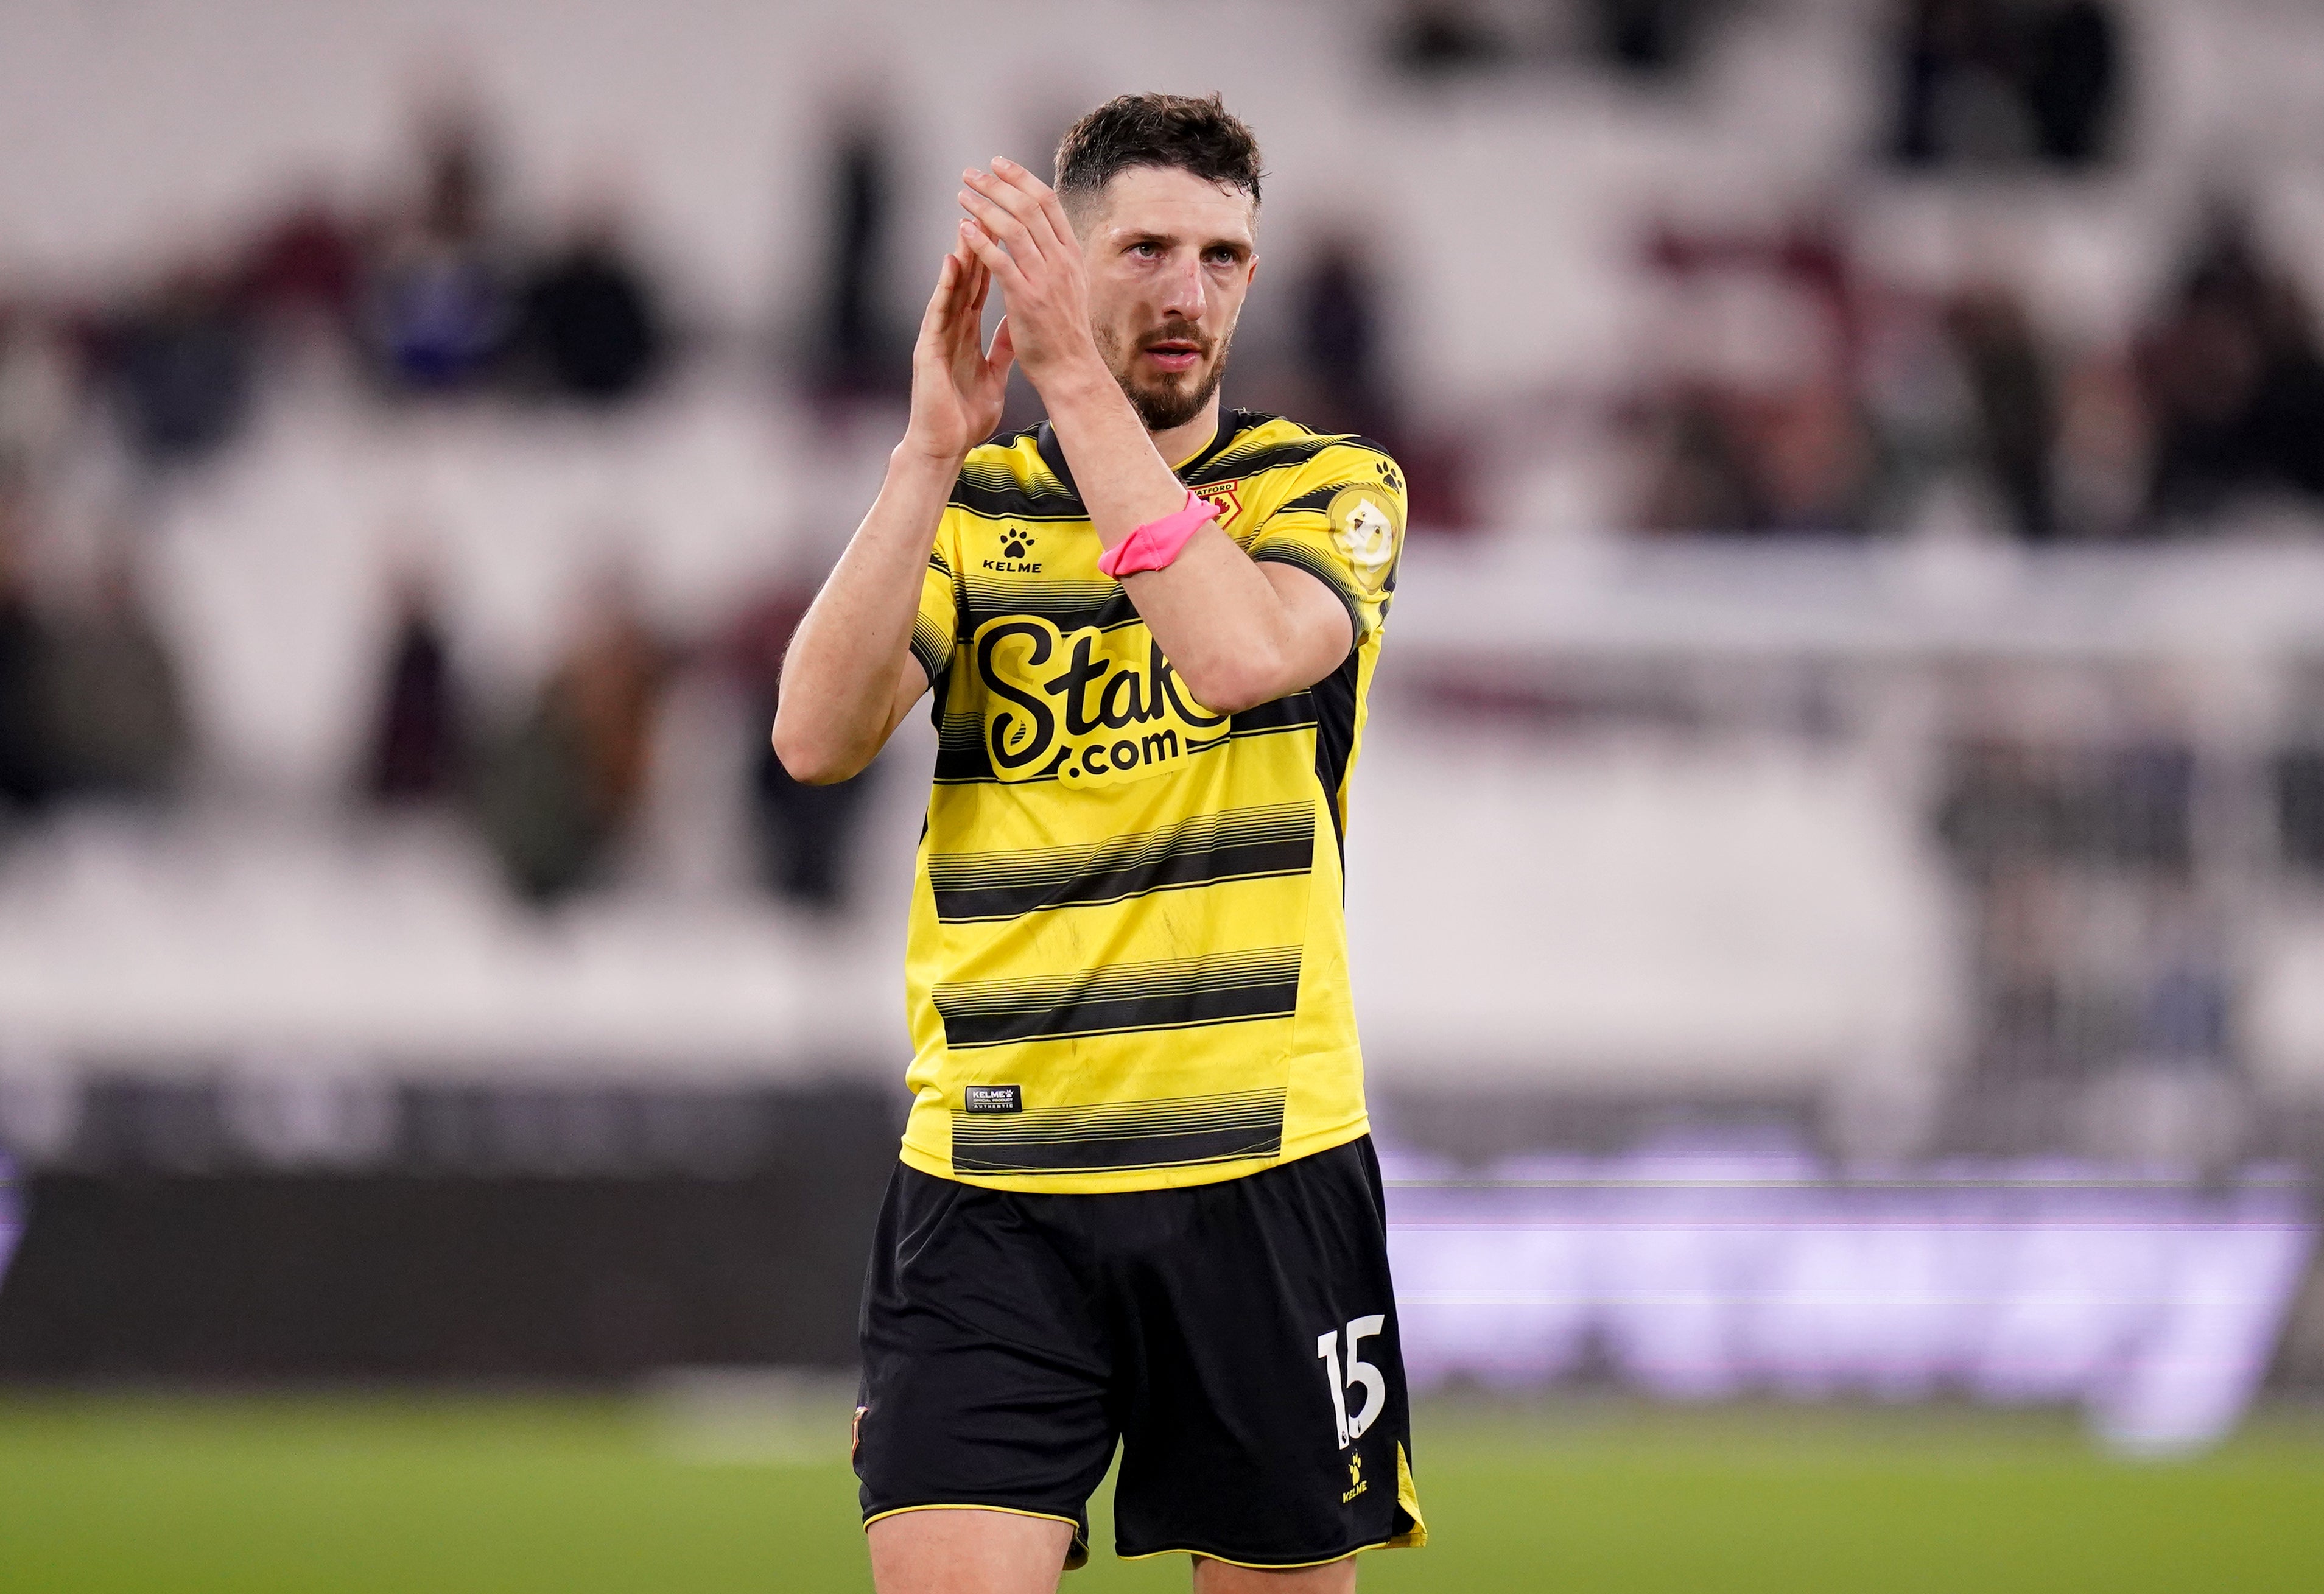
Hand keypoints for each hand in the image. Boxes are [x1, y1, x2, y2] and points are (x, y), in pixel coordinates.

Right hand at [901, 243, 1014, 464]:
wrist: (944, 446)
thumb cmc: (965, 416)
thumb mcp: (993, 375)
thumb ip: (1002, 349)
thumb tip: (1018, 327)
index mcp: (966, 334)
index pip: (982, 287)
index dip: (994, 258)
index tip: (1008, 229)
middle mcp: (950, 328)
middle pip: (967, 279)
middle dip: (978, 246)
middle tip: (989, 212)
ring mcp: (937, 336)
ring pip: (951, 288)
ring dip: (961, 256)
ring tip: (970, 223)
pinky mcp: (928, 349)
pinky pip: (938, 312)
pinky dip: (945, 287)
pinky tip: (951, 263)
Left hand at [956, 158, 1104, 393]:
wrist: (1071, 369)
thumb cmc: (1065, 331)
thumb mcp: (1071, 285)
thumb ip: (1056, 256)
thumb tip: (1042, 230)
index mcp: (1070, 253)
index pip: (1047, 202)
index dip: (1021, 178)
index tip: (999, 164)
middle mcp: (1061, 260)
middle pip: (1028, 206)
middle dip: (997, 184)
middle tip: (972, 173)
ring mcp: (1044, 278)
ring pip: (1013, 228)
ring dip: (984, 206)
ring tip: (962, 194)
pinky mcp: (1026, 299)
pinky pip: (1000, 262)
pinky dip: (980, 242)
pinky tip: (963, 228)